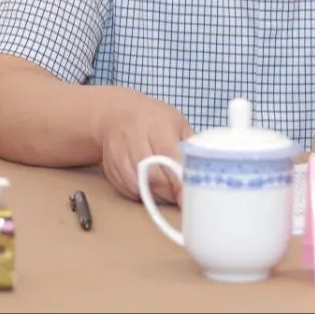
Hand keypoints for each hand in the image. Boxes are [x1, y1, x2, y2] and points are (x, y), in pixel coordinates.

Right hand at [97, 89, 192, 203]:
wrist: (116, 115)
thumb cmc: (153, 118)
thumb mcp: (177, 122)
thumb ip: (190, 143)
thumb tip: (205, 167)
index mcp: (156, 125)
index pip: (168, 156)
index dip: (178, 180)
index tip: (188, 196)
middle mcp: (134, 139)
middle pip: (152, 175)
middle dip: (170, 192)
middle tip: (182, 199)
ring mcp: (119, 154)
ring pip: (138, 186)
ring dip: (156, 196)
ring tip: (169, 196)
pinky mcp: (110, 168)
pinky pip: (127, 190)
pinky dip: (141, 195)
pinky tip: (152, 191)